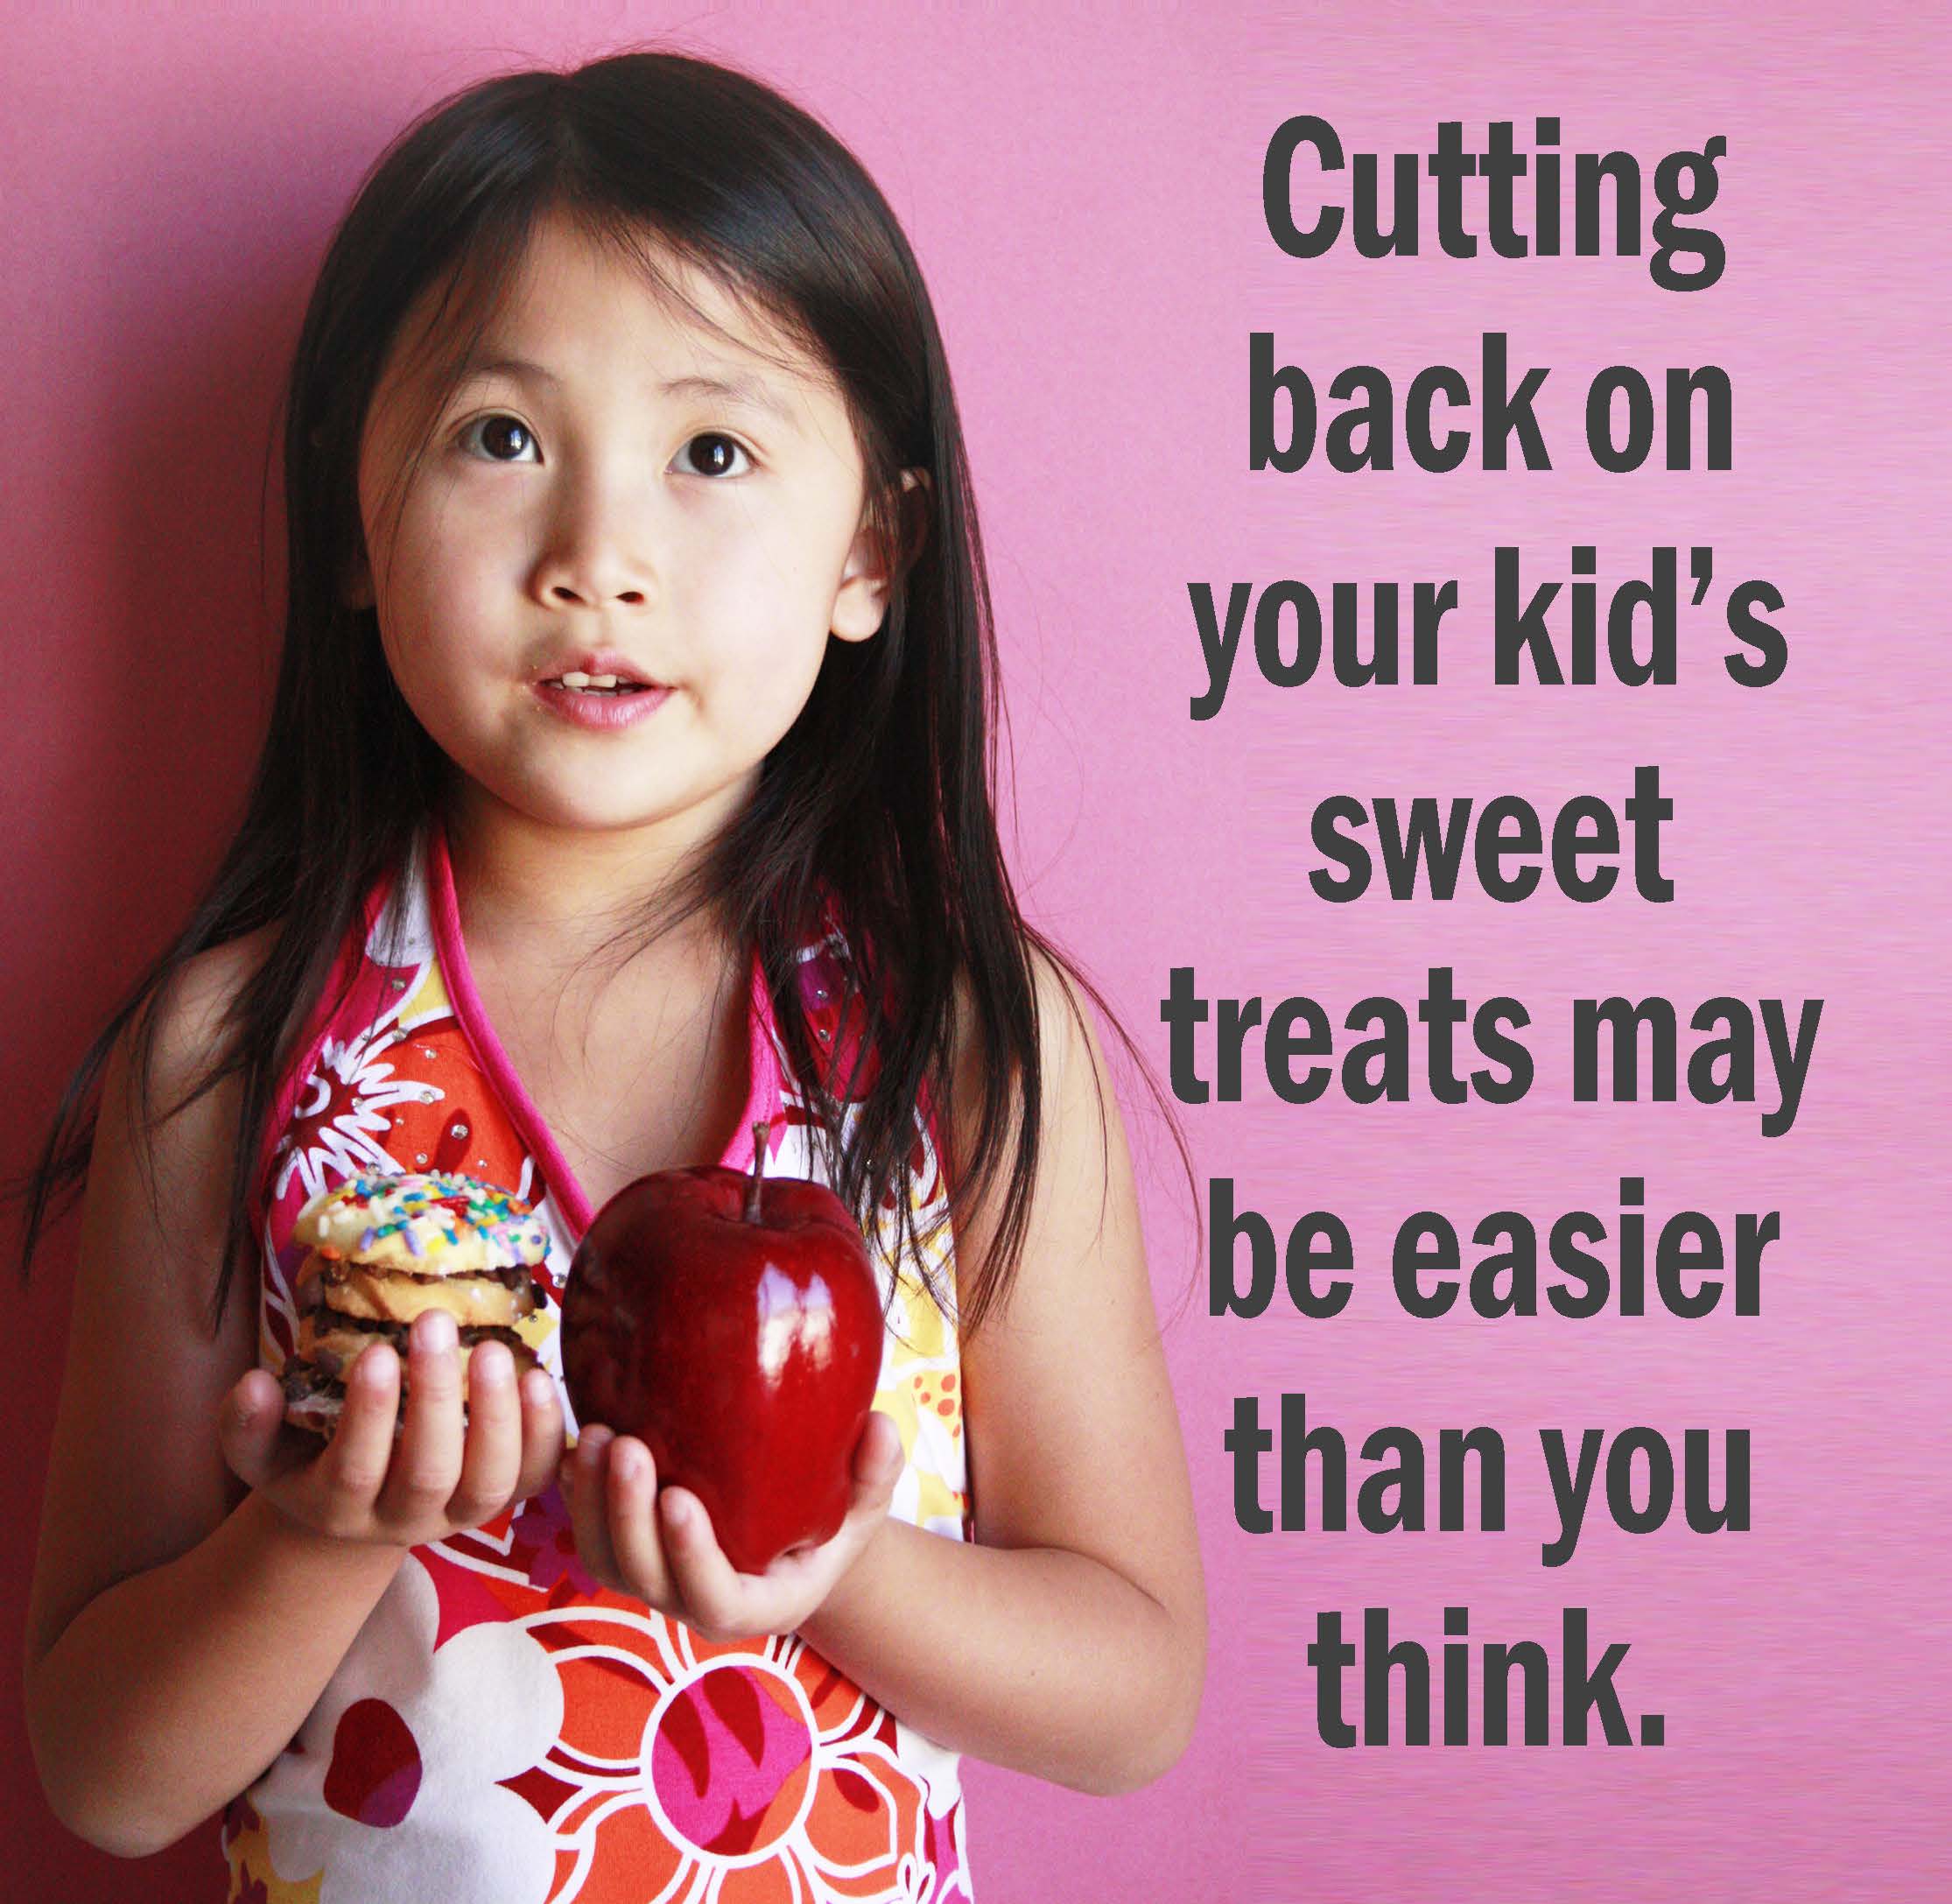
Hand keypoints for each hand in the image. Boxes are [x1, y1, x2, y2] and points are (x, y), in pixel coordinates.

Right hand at [220, 1309, 565, 1547]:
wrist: (355, 1507)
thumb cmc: (307, 1457)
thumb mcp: (263, 1449)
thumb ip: (249, 1423)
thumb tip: (253, 1386)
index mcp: (339, 1506)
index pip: (356, 1469)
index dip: (369, 1416)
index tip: (377, 1353)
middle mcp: (404, 1518)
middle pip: (429, 1474)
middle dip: (436, 1399)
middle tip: (436, 1324)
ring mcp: (459, 1513)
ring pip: (489, 1483)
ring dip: (499, 1417)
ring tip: (494, 1351)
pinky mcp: (505, 1497)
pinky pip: (535, 1478)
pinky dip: (545, 1434)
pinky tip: (540, 1378)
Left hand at [558, 1410, 904, 1641]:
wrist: (793, 1535)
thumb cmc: (833, 1518)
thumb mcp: (865, 1504)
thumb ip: (875, 1473)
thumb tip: (882, 1426)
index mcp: (758, 1605)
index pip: (714, 1599)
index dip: (691, 1554)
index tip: (680, 1497)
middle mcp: (696, 1603)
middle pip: (644, 1576)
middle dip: (628, 1513)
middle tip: (627, 1446)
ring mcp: (656, 1579)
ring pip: (605, 1557)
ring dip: (592, 1501)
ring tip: (597, 1434)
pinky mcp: (629, 1548)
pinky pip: (588, 1532)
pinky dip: (576, 1494)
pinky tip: (572, 1442)